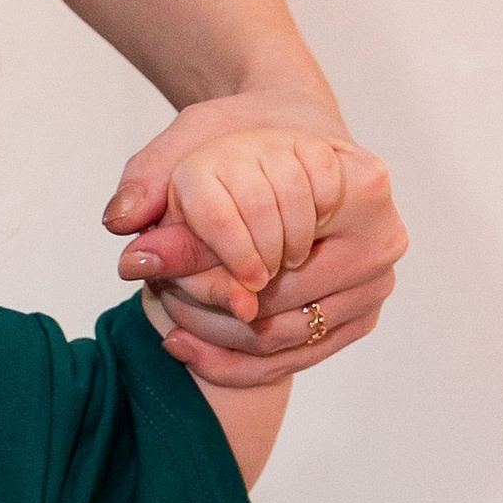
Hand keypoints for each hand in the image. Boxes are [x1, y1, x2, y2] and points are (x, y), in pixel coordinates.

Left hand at [106, 99, 403, 382]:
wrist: (289, 147)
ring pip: (283, 339)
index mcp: (364, 183)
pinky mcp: (360, 321)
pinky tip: (184, 346)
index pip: (273, 240)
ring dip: (217, 339)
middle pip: (281, 299)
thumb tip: (118, 222)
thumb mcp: (194, 142)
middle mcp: (383, 239)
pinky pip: (291, 360)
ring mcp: (377, 286)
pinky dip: (234, 363)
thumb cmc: (245, 139)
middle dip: (209, 305)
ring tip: (165, 322)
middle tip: (151, 299)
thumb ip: (152, 179)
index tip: (152, 264)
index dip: (208, 260)